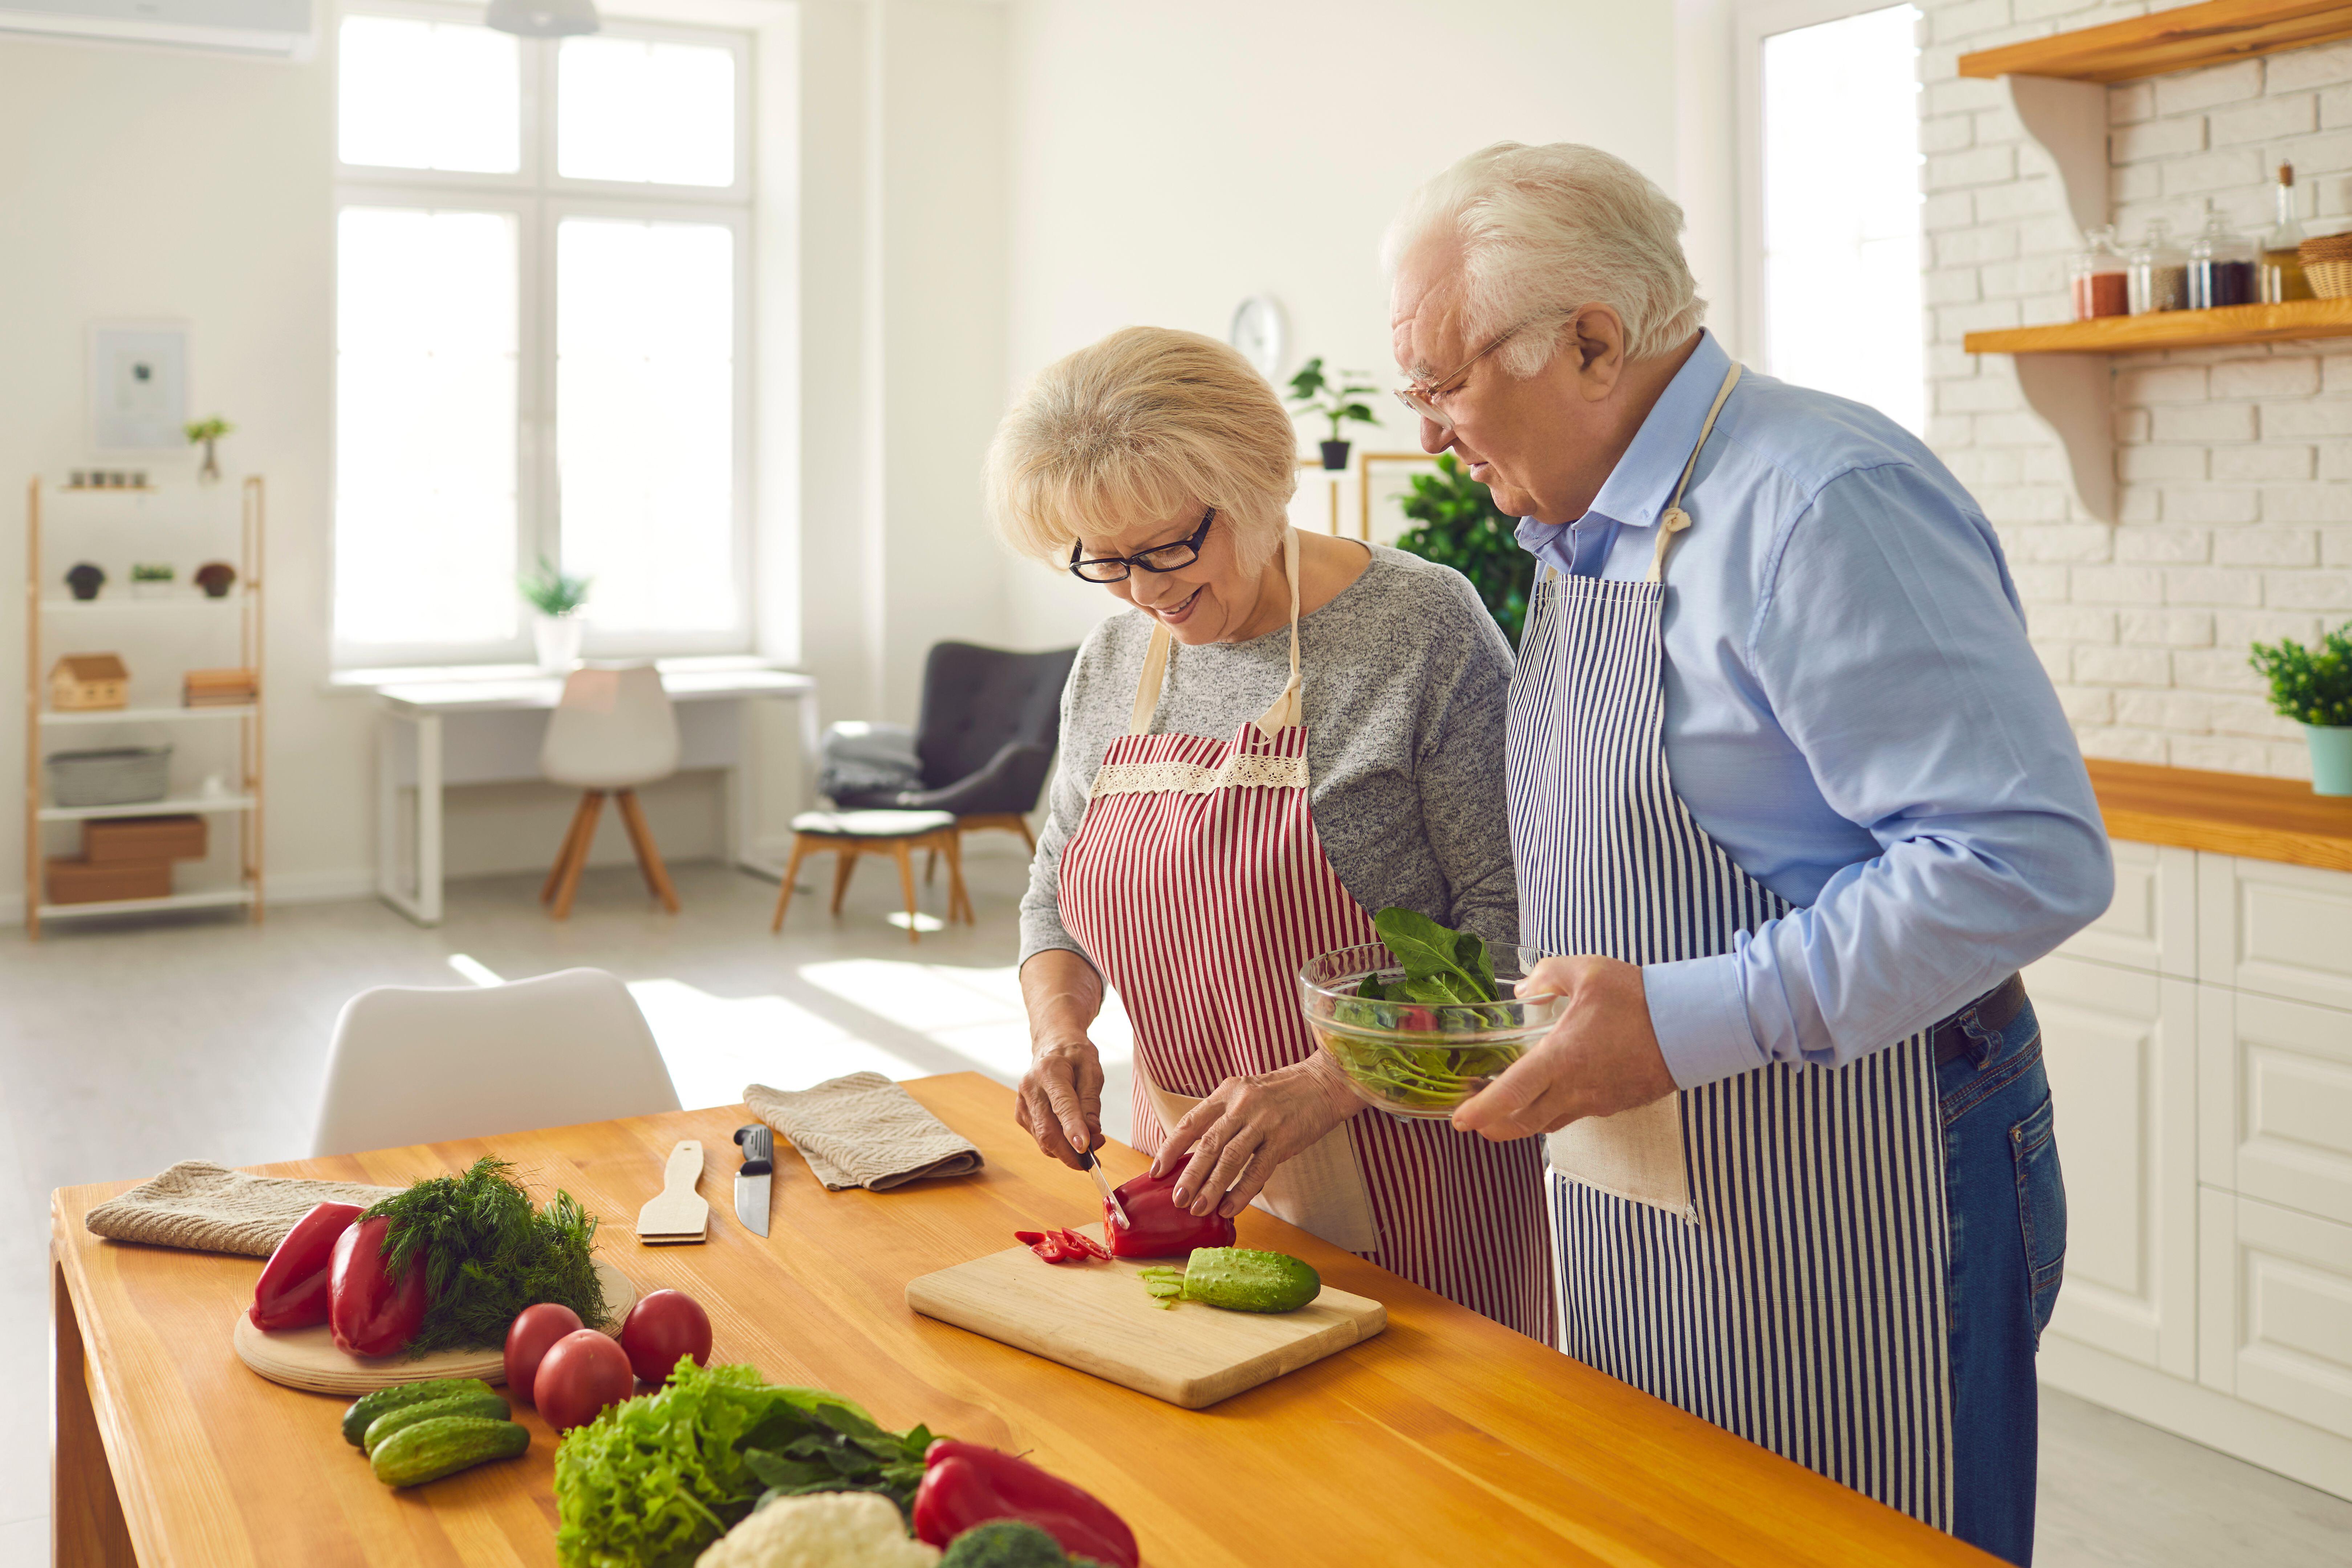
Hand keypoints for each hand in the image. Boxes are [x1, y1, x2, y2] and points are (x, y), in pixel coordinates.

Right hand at [1016, 1038, 1103, 1169]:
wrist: (1052, 1045)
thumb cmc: (1075, 1056)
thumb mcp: (1092, 1070)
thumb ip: (1091, 1101)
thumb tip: (1091, 1132)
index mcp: (1049, 1072)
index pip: (1061, 1105)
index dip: (1073, 1129)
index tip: (1085, 1148)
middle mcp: (1030, 1088)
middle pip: (1047, 1131)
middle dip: (1071, 1153)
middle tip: (1095, 1158)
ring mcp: (1022, 1103)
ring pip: (1044, 1140)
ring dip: (1067, 1151)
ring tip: (1090, 1141)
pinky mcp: (1021, 1115)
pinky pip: (1041, 1139)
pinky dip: (1058, 1145)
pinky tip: (1072, 1135)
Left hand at [1150, 1055, 1362, 1218]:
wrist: (1326, 1082)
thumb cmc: (1284, 1093)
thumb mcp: (1247, 1094)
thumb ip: (1225, 1118)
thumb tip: (1199, 1156)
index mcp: (1227, 1091)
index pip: (1192, 1122)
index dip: (1171, 1148)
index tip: (1157, 1171)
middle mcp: (1242, 1104)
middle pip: (1208, 1143)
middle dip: (1189, 1174)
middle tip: (1176, 1200)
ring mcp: (1263, 1121)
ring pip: (1230, 1158)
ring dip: (1211, 1187)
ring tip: (1197, 1208)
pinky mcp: (1284, 1138)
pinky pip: (1258, 1169)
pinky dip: (1242, 1191)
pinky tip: (1230, 1208)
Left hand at [1450, 955, 1676, 1140]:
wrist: (1691, 1027)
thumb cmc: (1639, 999)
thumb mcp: (1587, 971)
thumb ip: (1546, 975)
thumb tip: (1521, 989)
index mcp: (1562, 1058)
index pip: (1512, 1093)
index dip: (1482, 1111)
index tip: (1461, 1120)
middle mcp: (1576, 1088)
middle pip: (1524, 1123)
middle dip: (1495, 1127)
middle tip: (1476, 1123)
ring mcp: (1597, 1101)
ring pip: (1550, 1123)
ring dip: (1524, 1122)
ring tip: (1508, 1111)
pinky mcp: (1615, 1104)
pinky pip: (1577, 1114)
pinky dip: (1556, 1111)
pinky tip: (1554, 1095)